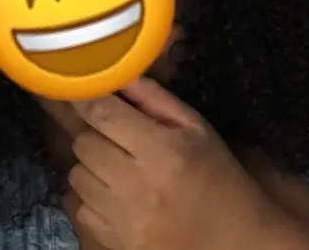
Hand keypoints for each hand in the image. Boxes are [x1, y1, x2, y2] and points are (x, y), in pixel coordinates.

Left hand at [66, 78, 284, 249]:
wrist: (232, 239)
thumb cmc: (216, 173)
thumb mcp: (196, 128)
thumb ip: (155, 98)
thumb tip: (121, 76)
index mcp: (160, 150)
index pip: (104, 114)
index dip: (87, 99)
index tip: (82, 92)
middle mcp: (135, 183)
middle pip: (84, 143)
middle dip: (93, 131)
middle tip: (113, 134)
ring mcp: (122, 217)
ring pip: (76, 174)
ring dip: (90, 163)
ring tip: (116, 164)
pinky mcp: (114, 241)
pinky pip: (80, 207)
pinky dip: (91, 195)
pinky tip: (115, 192)